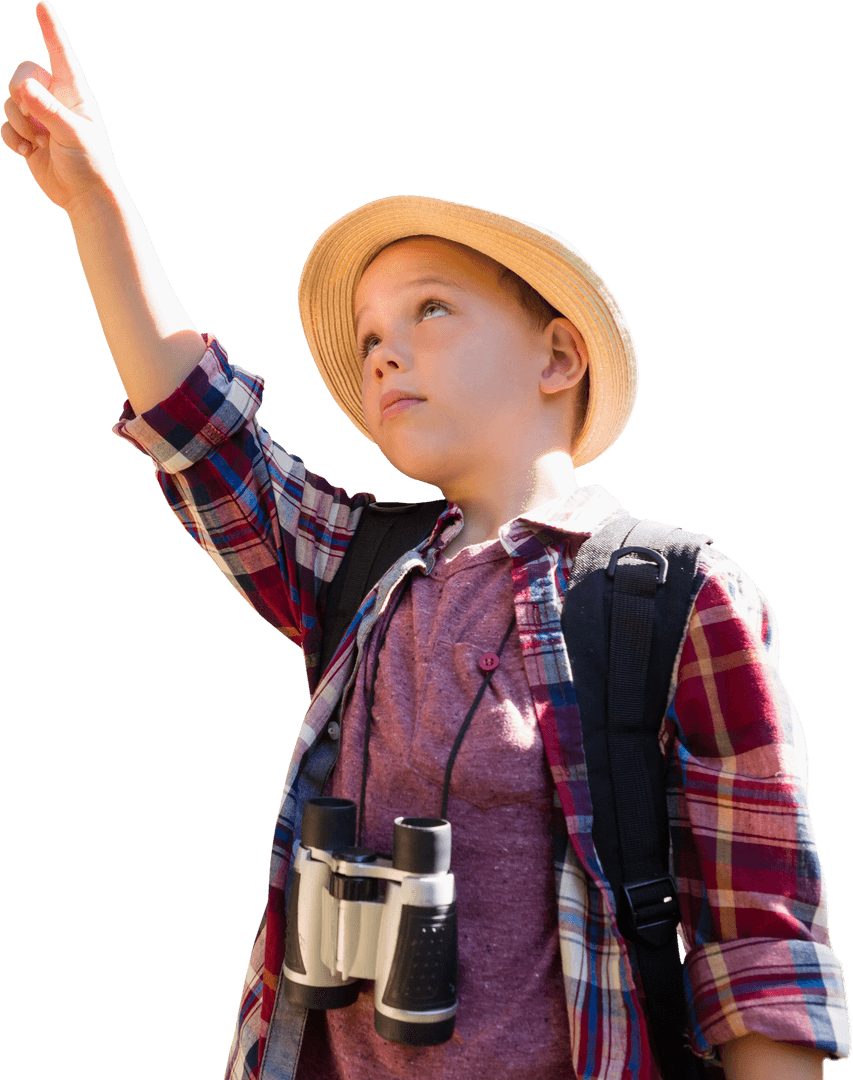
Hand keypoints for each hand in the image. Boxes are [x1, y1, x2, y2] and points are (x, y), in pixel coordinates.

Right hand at [2, 2, 123, 213]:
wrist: (85, 198)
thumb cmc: (90, 164)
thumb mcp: (73, 133)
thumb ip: (48, 109)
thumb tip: (22, 88)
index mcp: (74, 93)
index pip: (61, 54)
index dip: (50, 30)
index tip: (42, 6)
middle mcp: (55, 99)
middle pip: (22, 74)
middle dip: (19, 93)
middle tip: (33, 116)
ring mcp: (40, 117)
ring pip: (10, 101)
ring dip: (19, 122)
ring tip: (39, 142)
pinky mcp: (28, 135)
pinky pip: (5, 125)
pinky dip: (13, 138)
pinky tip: (29, 153)